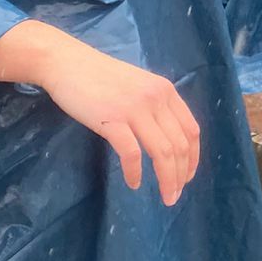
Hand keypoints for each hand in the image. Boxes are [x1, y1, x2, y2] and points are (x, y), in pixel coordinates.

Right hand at [0, 21, 200, 204]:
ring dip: (167, 179)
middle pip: (180, 145)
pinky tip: (133, 183)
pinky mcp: (112, 119)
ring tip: (164, 197)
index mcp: (165, 90)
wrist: (68, 63)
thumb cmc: (101, 77)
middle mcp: (156, 98)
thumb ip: (155, 106)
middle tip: (173, 196)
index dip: (193, 158)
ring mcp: (134, 108)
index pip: (191, 130)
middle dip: (180, 175)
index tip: (187, 177)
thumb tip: (167, 138)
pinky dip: (135, 173)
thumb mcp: (138, 85)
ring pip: (162, 152)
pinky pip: (132, 154)